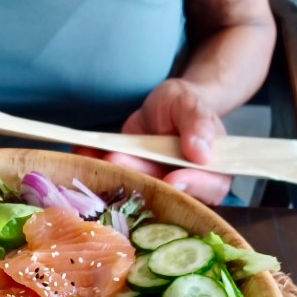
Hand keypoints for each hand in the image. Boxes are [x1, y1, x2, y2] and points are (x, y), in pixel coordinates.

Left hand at [73, 79, 231, 204]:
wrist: (163, 108)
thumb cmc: (183, 105)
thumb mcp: (189, 103)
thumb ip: (197, 123)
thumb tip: (202, 153)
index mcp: (212, 173)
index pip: (210, 187)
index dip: (192, 186)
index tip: (171, 179)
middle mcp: (184, 189)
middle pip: (168, 193)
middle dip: (142, 177)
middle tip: (118, 159)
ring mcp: (154, 190)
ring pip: (138, 192)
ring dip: (117, 176)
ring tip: (100, 158)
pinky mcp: (130, 186)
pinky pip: (114, 183)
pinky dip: (98, 169)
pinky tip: (84, 155)